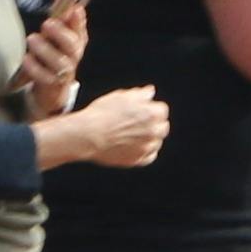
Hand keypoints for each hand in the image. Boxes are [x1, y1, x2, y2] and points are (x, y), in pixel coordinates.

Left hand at [13, 1, 87, 113]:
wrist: (51, 88)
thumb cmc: (52, 55)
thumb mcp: (55, 35)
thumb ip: (60, 17)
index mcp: (76, 42)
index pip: (79, 29)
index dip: (78, 20)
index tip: (74, 9)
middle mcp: (73, 57)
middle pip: (73, 46)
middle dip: (62, 34)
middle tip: (48, 24)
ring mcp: (64, 72)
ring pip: (60, 62)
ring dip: (46, 50)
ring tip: (33, 39)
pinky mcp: (52, 85)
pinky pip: (46, 78)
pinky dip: (36, 68)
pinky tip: (27, 59)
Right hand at [45, 87, 171, 168]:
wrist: (87, 135)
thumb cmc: (101, 114)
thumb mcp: (120, 96)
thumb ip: (140, 93)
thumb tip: (149, 92)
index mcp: (151, 114)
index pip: (162, 109)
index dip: (150, 107)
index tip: (142, 108)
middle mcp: (153, 132)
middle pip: (162, 126)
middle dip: (153, 123)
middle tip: (137, 121)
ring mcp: (146, 148)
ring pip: (156, 142)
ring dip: (150, 137)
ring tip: (132, 134)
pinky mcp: (138, 160)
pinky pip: (149, 156)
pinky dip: (144, 151)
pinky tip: (134, 146)